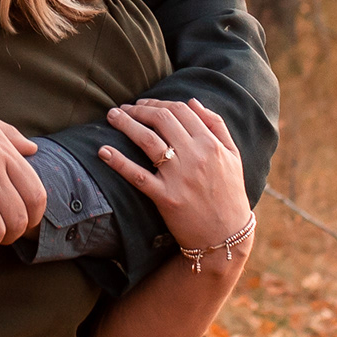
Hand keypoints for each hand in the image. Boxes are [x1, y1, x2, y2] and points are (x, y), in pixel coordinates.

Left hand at [99, 99, 247, 261]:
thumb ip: (216, 125)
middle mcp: (195, 156)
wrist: (226, 235)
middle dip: (138, 109)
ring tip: (111, 116)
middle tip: (122, 108)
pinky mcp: (165, 197)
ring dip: (125, 124)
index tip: (143, 104)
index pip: (180, 110)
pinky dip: (118, 161)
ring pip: (147, 140)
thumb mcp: (233, 156)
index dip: (157, 102)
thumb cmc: (229, 193)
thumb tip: (193, 101)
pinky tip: (103, 151)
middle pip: (161, 119)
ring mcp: (179, 177)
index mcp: (210, 144)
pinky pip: (137, 175)